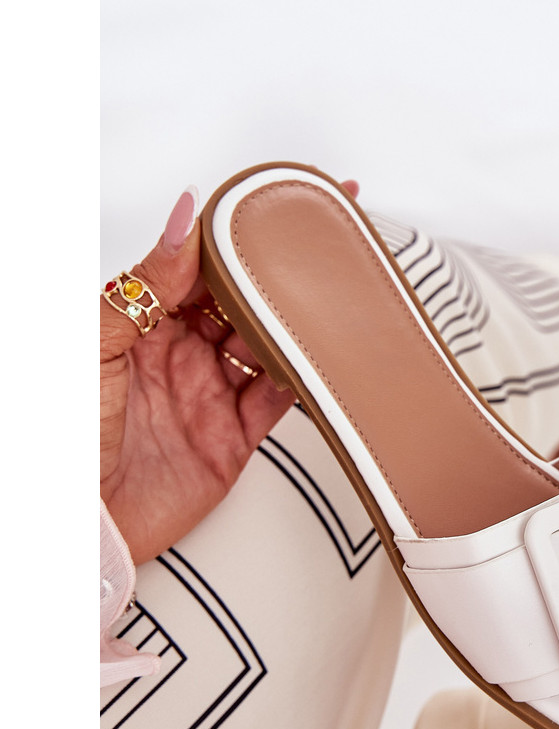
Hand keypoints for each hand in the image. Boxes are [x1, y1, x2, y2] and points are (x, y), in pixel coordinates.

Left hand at [100, 181, 357, 566]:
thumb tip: (183, 217)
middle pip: (241, 303)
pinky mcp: (231, 440)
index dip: (235, 233)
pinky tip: (319, 356)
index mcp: (142, 323)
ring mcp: (208, 395)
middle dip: (277, 273)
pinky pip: (277, 401)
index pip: (199, 265)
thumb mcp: (95, 342)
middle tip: (317, 243)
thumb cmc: (64, 435)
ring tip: (325, 293)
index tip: (270, 205)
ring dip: (294, 322)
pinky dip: (303, 379)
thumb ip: (145, 280)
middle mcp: (179, 354)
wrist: (78, 523)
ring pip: (267, 346)